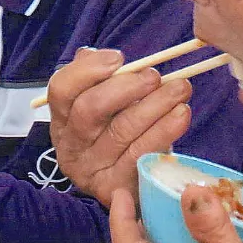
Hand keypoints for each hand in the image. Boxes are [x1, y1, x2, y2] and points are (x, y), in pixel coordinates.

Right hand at [48, 47, 192, 206]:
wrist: (136, 184)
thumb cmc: (122, 134)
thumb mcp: (110, 107)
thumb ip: (103, 80)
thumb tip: (101, 55)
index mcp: (63, 119)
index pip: (61, 89)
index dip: (88, 70)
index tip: (120, 58)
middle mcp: (70, 145)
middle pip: (89, 110)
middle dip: (126, 88)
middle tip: (155, 76)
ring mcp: (90, 170)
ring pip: (121, 131)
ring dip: (155, 105)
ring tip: (181, 89)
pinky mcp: (115, 187)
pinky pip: (141, 154)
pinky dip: (164, 131)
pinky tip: (181, 114)